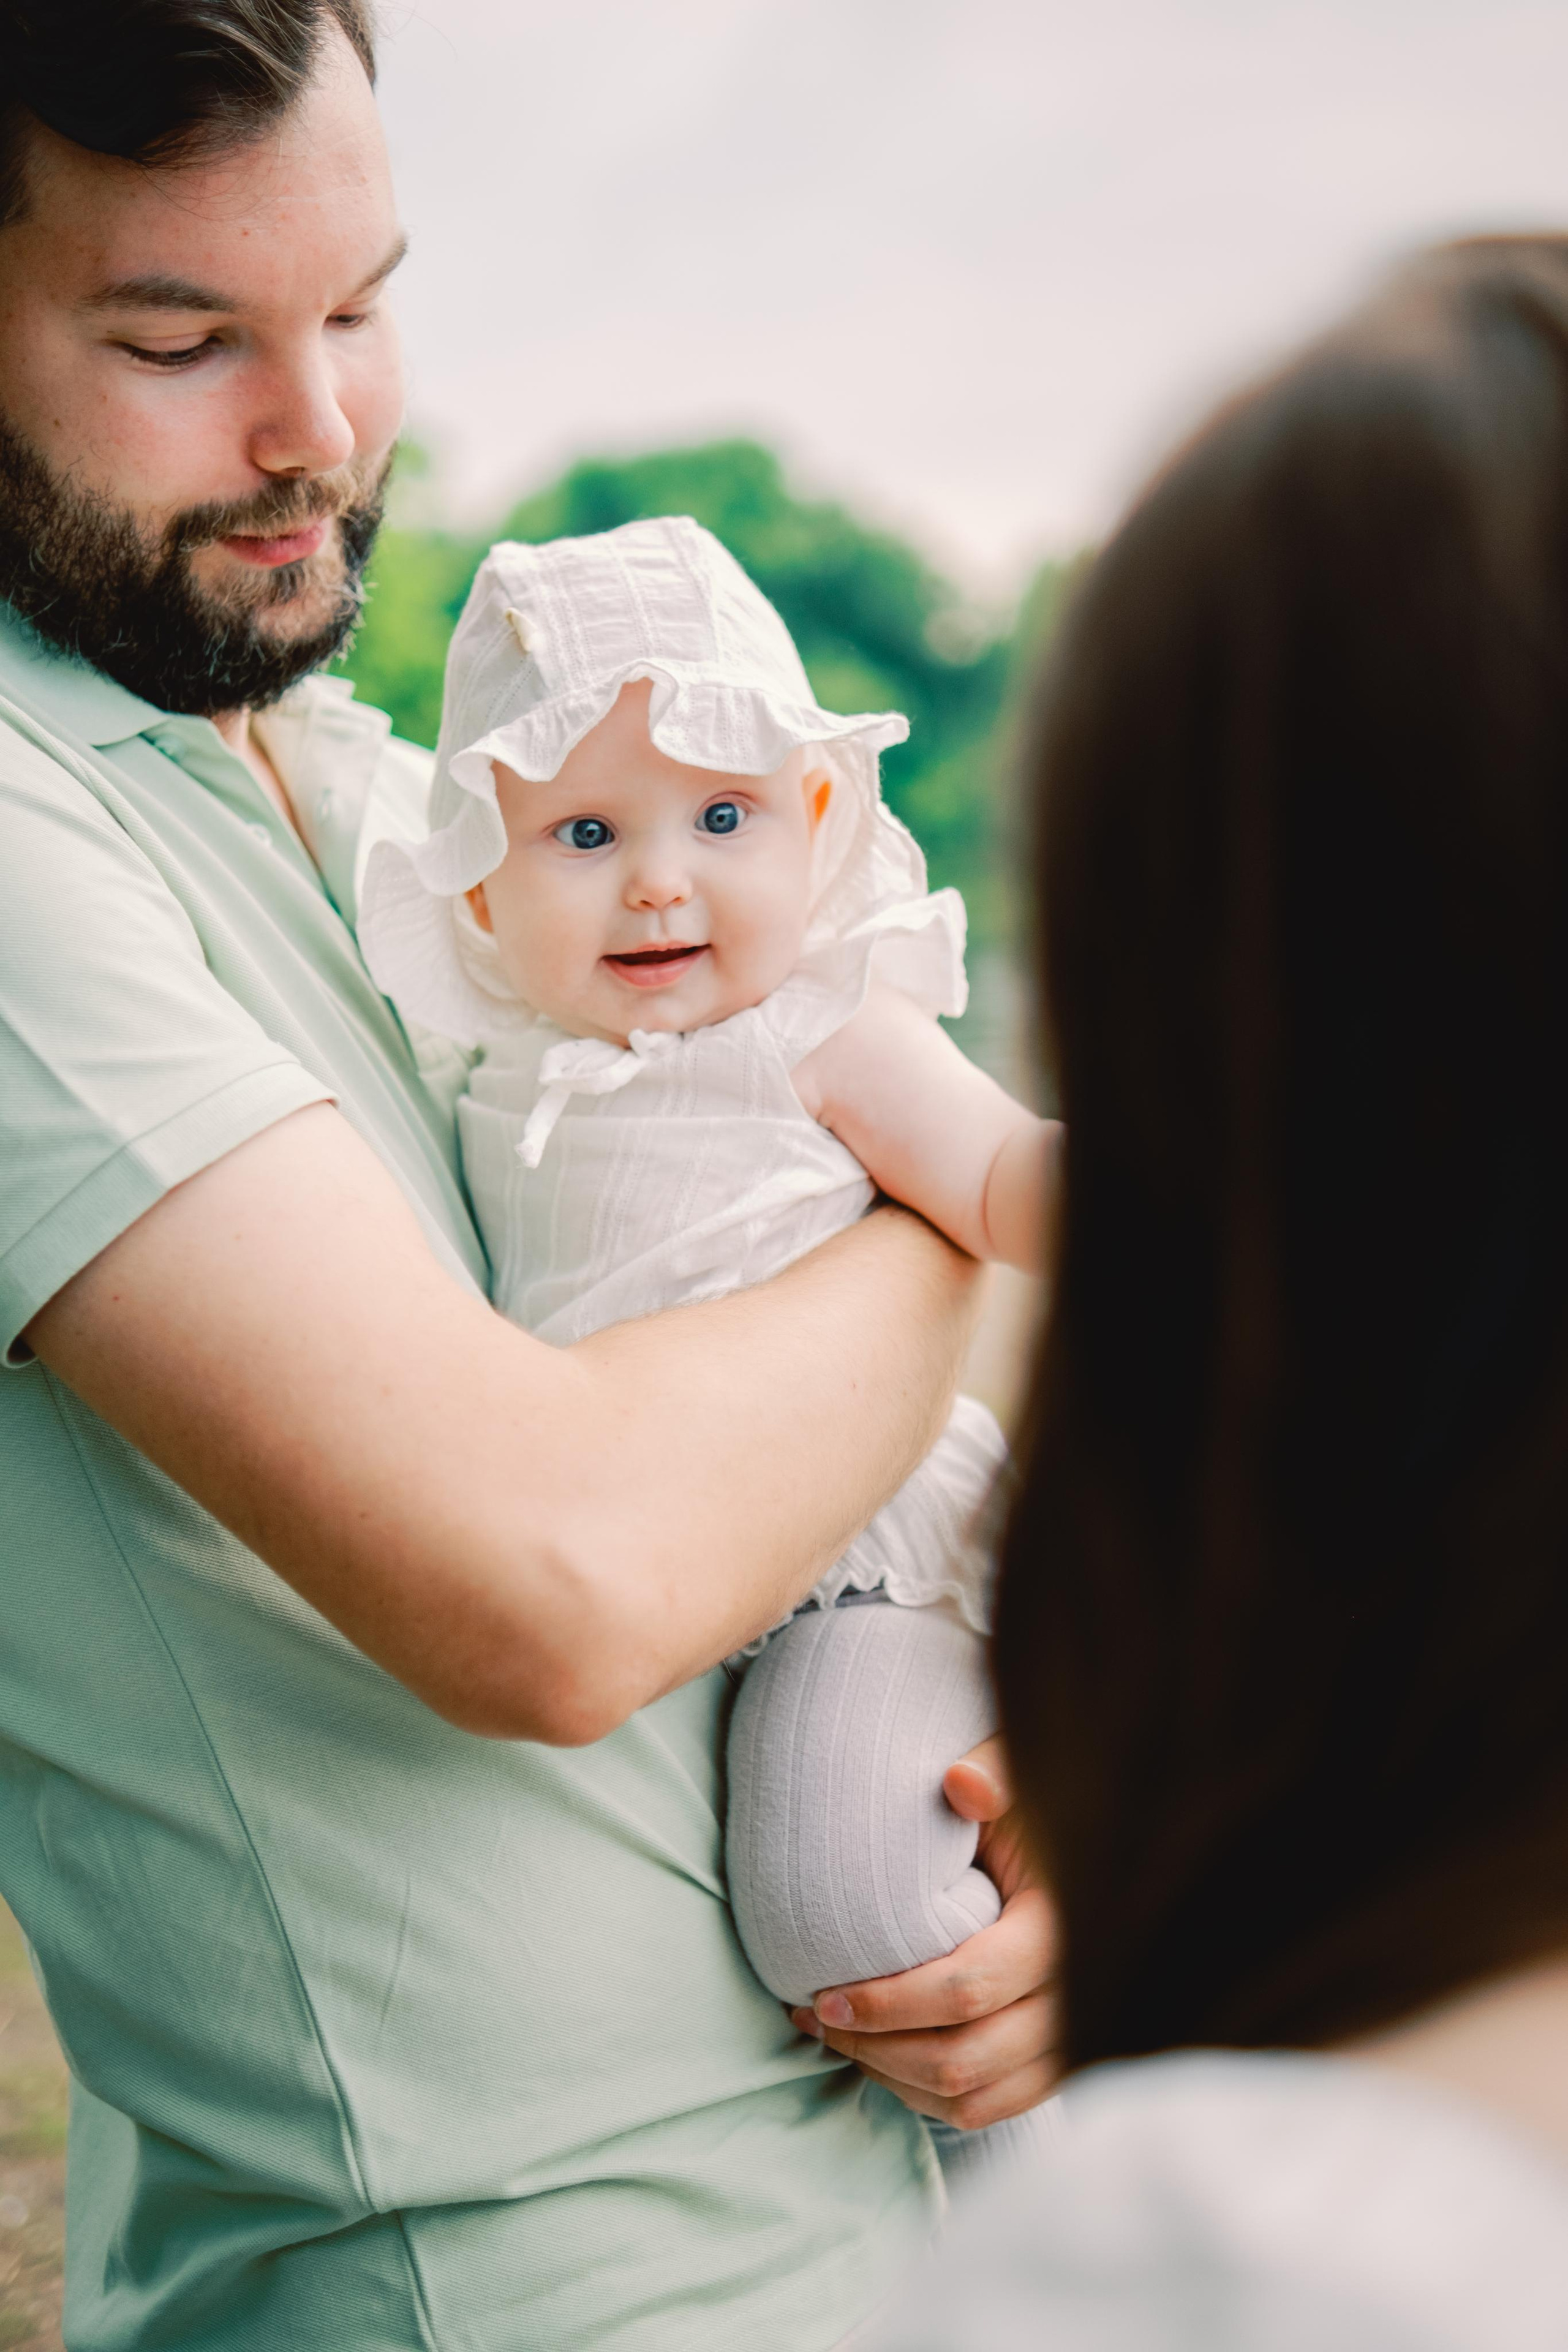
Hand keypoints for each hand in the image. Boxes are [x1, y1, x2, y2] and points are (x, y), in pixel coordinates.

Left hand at [789, 1736, 1059, 2129]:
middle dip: (875, 2049)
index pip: (967, 1991)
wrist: (1072, 1853)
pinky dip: (926, 2097)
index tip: (825, 1997)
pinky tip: (882, 2058)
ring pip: (971, 2098)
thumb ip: (995, 1776)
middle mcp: (1074, 2003)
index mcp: (1062, 1933)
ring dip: (893, 2078)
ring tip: (838, 2041)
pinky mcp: (1052, 2066)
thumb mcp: (1019, 1782)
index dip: (888, 2004)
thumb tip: (960, 1782)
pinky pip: (986, 2110)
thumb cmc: (1027, 1815)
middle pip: (963, 2060)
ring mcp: (1067, 2045)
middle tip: (815, 2019)